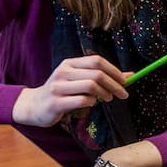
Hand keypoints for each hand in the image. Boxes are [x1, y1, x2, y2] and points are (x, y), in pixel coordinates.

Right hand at [12, 55, 128, 126]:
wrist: (35, 106)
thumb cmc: (63, 92)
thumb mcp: (80, 80)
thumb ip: (103, 77)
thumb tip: (131, 75)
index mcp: (70, 63)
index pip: (97, 61)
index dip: (114, 70)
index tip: (125, 81)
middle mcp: (63, 72)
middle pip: (96, 74)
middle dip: (114, 84)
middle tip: (123, 94)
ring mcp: (58, 87)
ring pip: (90, 86)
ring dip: (104, 94)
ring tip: (108, 99)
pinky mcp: (55, 102)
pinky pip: (82, 101)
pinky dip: (92, 103)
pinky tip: (92, 104)